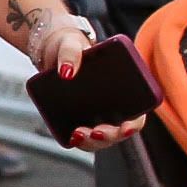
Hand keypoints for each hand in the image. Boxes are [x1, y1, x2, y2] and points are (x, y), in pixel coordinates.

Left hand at [19, 6, 144, 146]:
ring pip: (100, 138)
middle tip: (96, 132)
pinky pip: (82, 137)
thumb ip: (70, 52)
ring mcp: (94, 115)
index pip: (136, 115)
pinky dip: (79, 141)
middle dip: (109, 137)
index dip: (133, 125)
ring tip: (78, 135)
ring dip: (92, 143)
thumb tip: (66, 72)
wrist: (50, 50)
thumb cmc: (69, 45)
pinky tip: (71, 137)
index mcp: (122, 89)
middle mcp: (111, 107)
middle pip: (117, 131)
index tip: (125, 128)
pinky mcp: (76, 119)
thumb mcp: (70, 43)